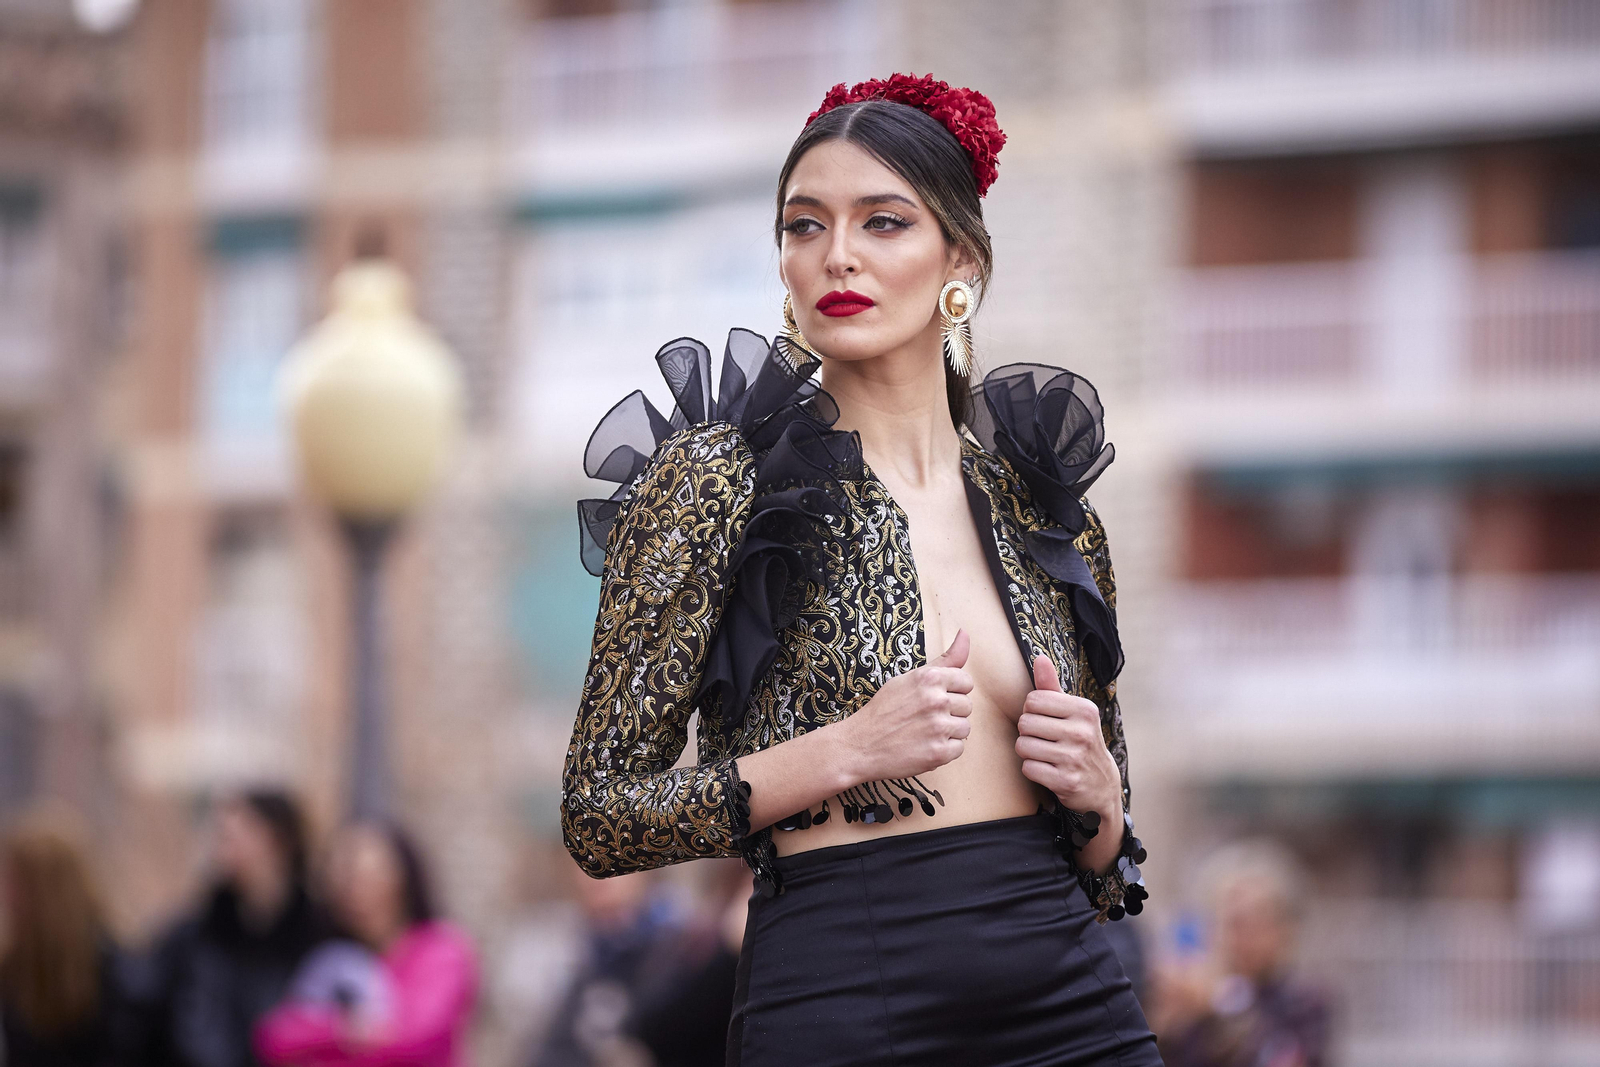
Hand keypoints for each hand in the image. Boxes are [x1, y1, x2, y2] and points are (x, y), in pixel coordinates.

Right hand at [834, 630, 973, 782]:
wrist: (859, 745)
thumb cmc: (884, 710)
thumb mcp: (909, 678)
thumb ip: (944, 660)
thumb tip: (965, 632)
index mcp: (930, 678)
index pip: (966, 682)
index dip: (951, 692)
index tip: (933, 699)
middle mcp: (936, 700)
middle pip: (967, 706)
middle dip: (950, 713)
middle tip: (923, 717)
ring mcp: (938, 727)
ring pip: (964, 728)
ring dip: (948, 733)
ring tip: (924, 732)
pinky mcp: (939, 752)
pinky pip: (958, 749)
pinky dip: (944, 751)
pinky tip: (924, 746)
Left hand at [1016, 655, 1120, 821]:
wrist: (1101, 785)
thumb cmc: (1079, 742)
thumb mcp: (1071, 713)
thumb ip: (1052, 686)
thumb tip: (1039, 658)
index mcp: (1084, 710)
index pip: (1033, 700)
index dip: (1032, 712)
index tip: (1046, 721)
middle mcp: (1082, 732)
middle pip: (1025, 723)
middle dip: (1028, 733)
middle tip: (1044, 740)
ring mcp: (1075, 757)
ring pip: (1023, 746)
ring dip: (1028, 752)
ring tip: (1045, 755)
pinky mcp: (1067, 781)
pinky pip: (1028, 768)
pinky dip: (1033, 770)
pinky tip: (1048, 770)